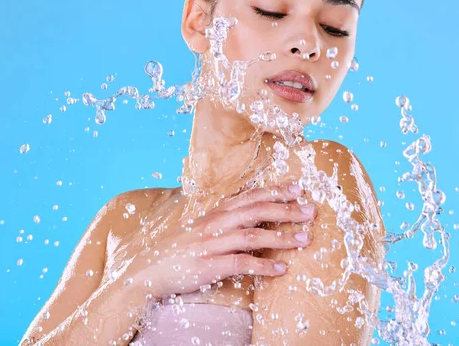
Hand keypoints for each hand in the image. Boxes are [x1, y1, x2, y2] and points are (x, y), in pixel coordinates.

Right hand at [130, 182, 316, 297]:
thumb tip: (252, 216)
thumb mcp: (201, 228)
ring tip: (305, 239)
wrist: (146, 270)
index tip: (298, 187)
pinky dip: (264, 266)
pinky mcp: (209, 265)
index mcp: (215, 212)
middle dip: (287, 209)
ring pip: (253, 235)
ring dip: (282, 236)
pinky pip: (241, 263)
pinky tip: (281, 268)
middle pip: (257, 210)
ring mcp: (211, 243)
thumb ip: (225, 220)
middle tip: (311, 210)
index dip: (275, 190)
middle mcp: (215, 222)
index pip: (250, 196)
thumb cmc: (178, 249)